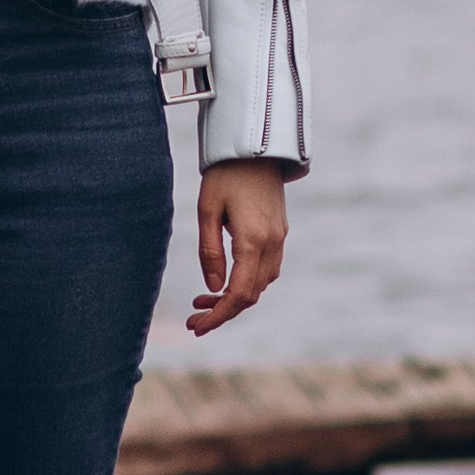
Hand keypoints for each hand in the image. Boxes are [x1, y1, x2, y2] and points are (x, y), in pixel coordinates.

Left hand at [188, 160, 288, 336]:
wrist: (256, 147)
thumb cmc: (225, 175)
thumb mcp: (207, 211)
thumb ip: (209, 251)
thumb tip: (212, 287)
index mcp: (253, 241)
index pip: (239, 294)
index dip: (218, 316)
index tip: (197, 327)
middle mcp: (272, 244)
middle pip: (252, 294)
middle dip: (223, 311)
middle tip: (194, 319)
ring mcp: (280, 238)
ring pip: (261, 284)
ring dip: (234, 298)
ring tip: (203, 300)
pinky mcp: (279, 232)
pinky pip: (267, 269)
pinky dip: (246, 283)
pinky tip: (225, 280)